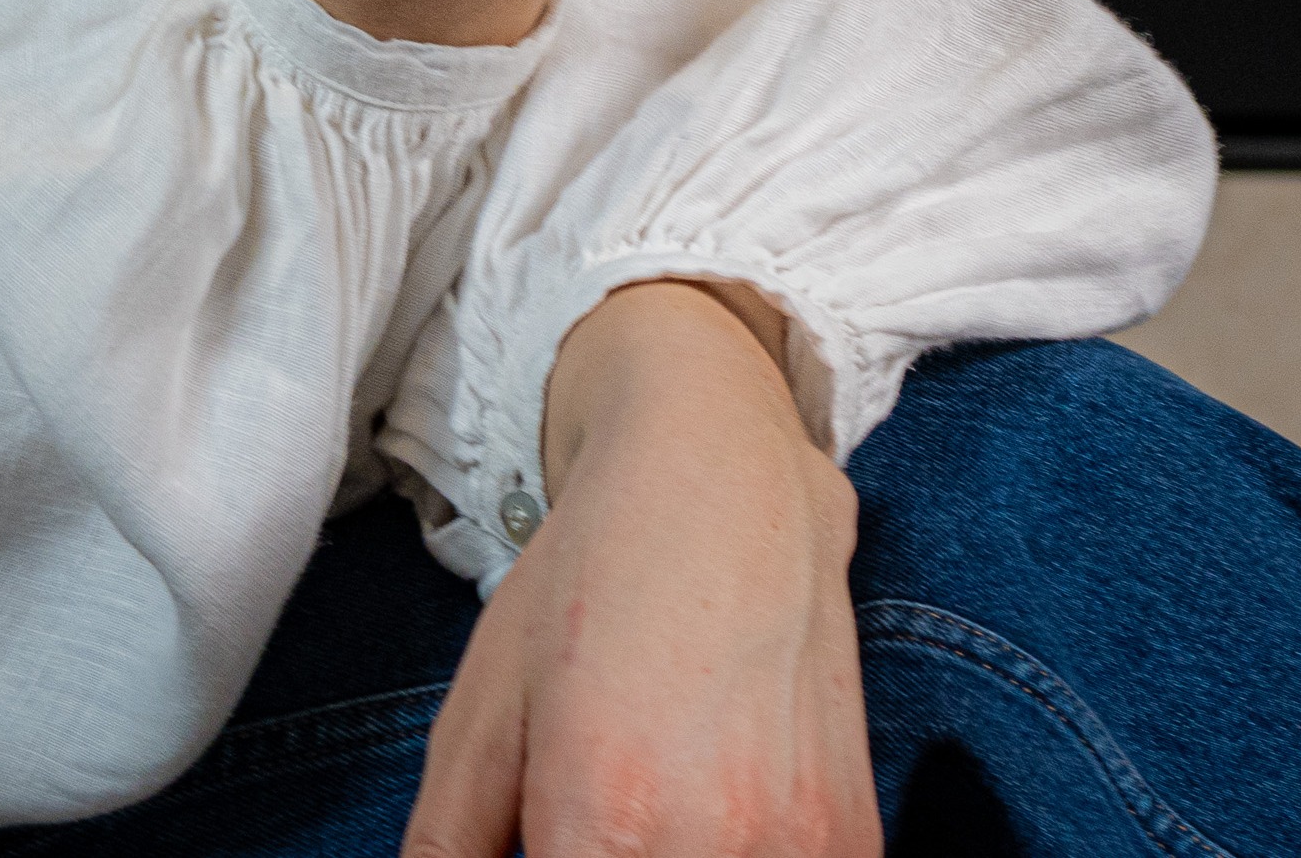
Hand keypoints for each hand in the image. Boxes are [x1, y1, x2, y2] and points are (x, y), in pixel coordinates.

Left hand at [403, 279, 875, 857]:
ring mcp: (799, 851)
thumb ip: (447, 853)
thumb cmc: (589, 586)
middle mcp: (712, 848)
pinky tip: (701, 828)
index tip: (538, 855)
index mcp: (600, 826)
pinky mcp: (853, 842)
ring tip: (638, 826)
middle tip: (577, 838)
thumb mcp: (479, 722)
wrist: (726, 480)